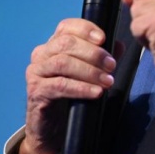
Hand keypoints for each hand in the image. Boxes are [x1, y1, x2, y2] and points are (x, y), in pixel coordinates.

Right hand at [18, 18, 116, 153]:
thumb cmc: (71, 94)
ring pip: (63, 62)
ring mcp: (36, 71)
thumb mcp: (89, 72)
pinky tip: (95, 92)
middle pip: (66, 43)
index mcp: (54, 43)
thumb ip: (102, 57)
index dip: (86, 29)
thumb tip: (118, 45)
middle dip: (93, 53)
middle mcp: (42, 53)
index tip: (104, 39)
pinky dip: (81, 88)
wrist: (53, 127)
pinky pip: (59, 85)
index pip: (67, 26)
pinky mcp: (35, 91)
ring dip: (89, 71)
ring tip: (107, 81)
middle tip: (111, 65)